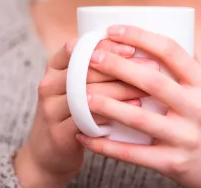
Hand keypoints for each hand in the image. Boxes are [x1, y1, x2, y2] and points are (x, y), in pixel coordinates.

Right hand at [14, 38, 159, 187]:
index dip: (105, 45)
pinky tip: (134, 108)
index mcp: (54, 66)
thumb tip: (139, 48)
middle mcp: (48, 84)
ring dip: (122, 88)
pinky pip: (88, 119)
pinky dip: (113, 112)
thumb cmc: (73, 111)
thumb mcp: (78, 84)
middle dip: (122, 66)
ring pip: (89, 93)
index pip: (76, 47)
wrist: (49, 154)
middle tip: (152, 67)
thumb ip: (98, 67)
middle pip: (86, 69)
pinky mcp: (58, 134)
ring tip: (147, 88)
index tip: (133, 48)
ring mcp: (51, 110)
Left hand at [75, 26, 200, 187]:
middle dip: (118, 66)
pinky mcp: (173, 162)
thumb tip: (162, 25)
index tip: (112, 30)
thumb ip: (190, 59)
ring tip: (82, 94)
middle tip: (91, 56)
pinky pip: (134, 153)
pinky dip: (106, 146)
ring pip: (140, 118)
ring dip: (107, 105)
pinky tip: (84, 135)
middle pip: (152, 81)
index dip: (140, 37)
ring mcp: (186, 136)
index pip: (170, 50)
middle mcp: (199, 107)